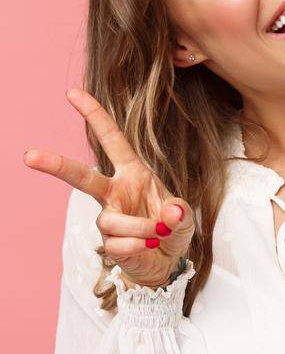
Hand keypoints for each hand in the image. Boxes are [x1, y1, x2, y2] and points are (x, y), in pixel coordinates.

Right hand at [23, 88, 195, 287]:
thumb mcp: (185, 216)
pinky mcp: (108, 243)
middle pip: (82, 177)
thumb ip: (181, 212)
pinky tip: (147, 247)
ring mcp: (109, 217)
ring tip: (158, 234)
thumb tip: (172, 212)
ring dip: (140, 228)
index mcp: (133, 173)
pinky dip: (138, 247)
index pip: (112, 140)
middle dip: (57, 165)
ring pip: (112, 221)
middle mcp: (115, 192)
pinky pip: (119, 244)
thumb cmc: (172, 228)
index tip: (73, 93)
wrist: (168, 261)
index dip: (95, 116)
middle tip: (30, 155)